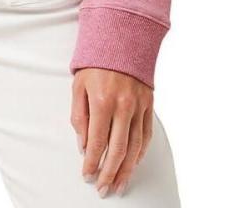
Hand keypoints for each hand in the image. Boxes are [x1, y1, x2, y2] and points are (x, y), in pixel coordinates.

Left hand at [70, 68, 152, 196]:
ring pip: (135, 147)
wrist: (121, 39)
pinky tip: (132, 164)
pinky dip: (140, 153)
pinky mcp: (149, 105)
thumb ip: (79, 118)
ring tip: (118, 185)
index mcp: (102, 100)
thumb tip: (83, 146)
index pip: (96, 142)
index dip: (92, 162)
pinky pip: (146, 135)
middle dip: (109, 173)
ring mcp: (139, 106)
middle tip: (103, 188)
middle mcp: (123, 106)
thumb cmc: (95, 63)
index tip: (87, 175)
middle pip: (118, 150)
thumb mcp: (78, 86)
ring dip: (127, 170)